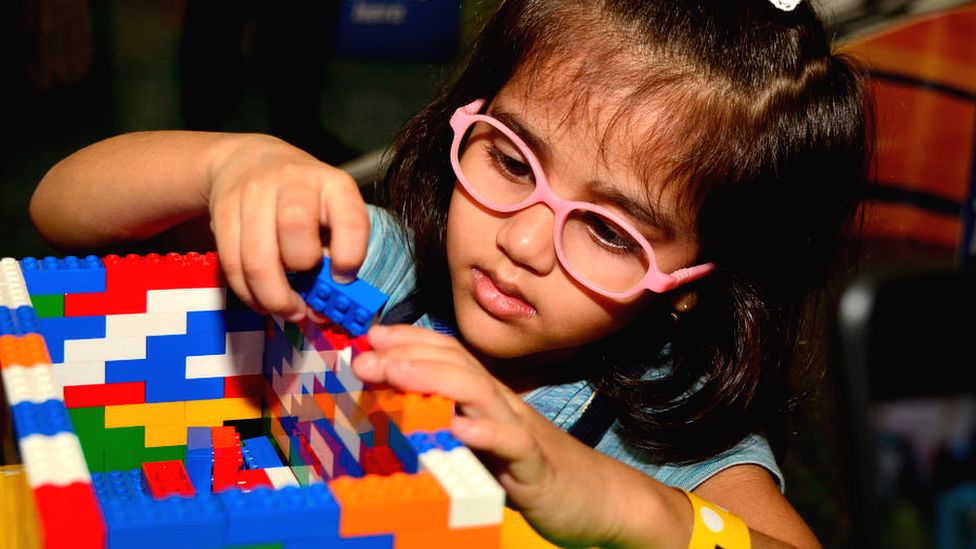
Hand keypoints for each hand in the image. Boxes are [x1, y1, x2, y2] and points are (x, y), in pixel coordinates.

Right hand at [207, 135, 368, 321]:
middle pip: (295, 229)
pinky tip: (263, 302)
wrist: (249, 161)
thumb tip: (329, 306)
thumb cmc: (304, 199)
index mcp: (333, 185)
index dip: (349, 256)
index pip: (350, 219)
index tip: (343, 279)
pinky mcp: (223, 211)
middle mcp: (294, 181)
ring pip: (258, 256)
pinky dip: (249, 293)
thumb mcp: (331, 213)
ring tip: (288, 310)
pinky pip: (232, 263)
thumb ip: (336, 252)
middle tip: (309, 294)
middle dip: (303, 271)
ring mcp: (254, 193)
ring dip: (274, 296)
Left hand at [351, 324, 632, 546]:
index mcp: (487, 399)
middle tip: (365, 357)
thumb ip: (449, 429)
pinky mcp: (537, 467)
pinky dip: (486, 433)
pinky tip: (459, 429)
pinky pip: (512, 445)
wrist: (600, 499)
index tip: (373, 335)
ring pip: (479, 393)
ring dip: (435, 379)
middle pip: (457, 364)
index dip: (411, 340)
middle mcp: (502, 405)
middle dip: (408, 355)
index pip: (448, 355)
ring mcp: (520, 432)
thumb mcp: (483, 446)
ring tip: (398, 374)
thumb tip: (397, 418)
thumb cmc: (531, 472)